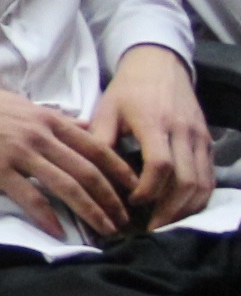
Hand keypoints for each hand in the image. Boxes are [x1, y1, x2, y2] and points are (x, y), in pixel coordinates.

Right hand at [0, 77, 129, 236]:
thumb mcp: (24, 105)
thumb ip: (56, 119)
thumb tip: (85, 127)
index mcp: (49, 119)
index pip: (96, 147)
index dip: (120, 171)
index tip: (135, 190)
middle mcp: (41, 136)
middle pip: (88, 171)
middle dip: (112, 199)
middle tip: (125, 220)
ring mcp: (20, 152)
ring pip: (67, 186)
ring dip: (91, 211)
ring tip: (105, 230)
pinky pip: (29, 197)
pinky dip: (46, 216)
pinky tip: (59, 231)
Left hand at [95, 46, 215, 229]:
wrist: (161, 66)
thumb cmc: (128, 90)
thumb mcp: (107, 109)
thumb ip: (99, 139)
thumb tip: (86, 172)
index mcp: (155, 123)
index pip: (160, 165)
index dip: (147, 189)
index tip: (130, 203)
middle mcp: (183, 132)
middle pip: (186, 181)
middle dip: (168, 210)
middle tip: (148, 229)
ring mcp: (199, 138)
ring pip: (202, 183)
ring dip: (185, 209)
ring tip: (163, 225)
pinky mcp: (207, 143)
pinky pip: (209, 177)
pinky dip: (197, 198)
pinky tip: (180, 211)